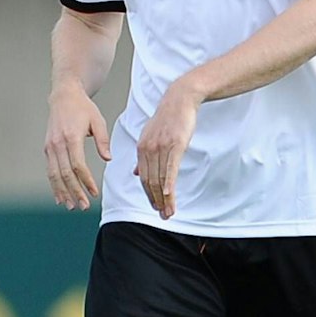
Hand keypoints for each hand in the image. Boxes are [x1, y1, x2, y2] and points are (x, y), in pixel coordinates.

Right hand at [44, 86, 109, 210]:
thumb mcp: (98, 121)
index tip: (94, 193)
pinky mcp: (47, 149)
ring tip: (71, 206)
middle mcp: (58, 144)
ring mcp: (50, 147)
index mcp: (71, 137)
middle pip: (64, 174)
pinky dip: (54, 186)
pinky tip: (60, 197)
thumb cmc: (83, 109)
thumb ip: (103, 140)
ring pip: (54, 175)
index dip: (86, 181)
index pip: (78, 165)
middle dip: (74, 192)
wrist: (63, 96)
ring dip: (63, 192)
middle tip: (83, 206)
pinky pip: (50, 171)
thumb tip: (108, 159)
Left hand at [134, 78, 200, 219]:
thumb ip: (143, 157)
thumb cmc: (167, 119)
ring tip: (169, 212)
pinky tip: (169, 194)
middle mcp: (148, 150)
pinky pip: (170, 167)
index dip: (149, 195)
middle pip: (151, 181)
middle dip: (156, 201)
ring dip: (165, 198)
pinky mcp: (175, 144)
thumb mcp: (150, 137)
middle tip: (163, 216)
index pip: (143, 178)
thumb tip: (135, 174)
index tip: (155, 207)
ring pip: (161, 178)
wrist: (179, 100)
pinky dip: (169, 182)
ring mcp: (161, 147)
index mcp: (141, 149)